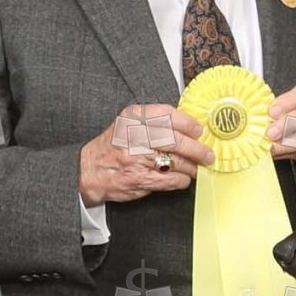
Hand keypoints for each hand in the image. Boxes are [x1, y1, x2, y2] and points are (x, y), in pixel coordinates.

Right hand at [79, 104, 209, 203]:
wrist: (88, 170)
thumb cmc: (113, 146)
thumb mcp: (127, 124)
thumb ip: (153, 121)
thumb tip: (188, 126)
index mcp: (132, 117)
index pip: (167, 115)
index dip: (188, 123)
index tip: (198, 130)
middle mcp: (134, 136)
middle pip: (176, 140)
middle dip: (197, 149)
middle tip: (207, 154)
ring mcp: (136, 159)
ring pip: (177, 161)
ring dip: (192, 166)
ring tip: (195, 167)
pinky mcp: (140, 179)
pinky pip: (171, 179)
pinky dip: (182, 180)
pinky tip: (183, 178)